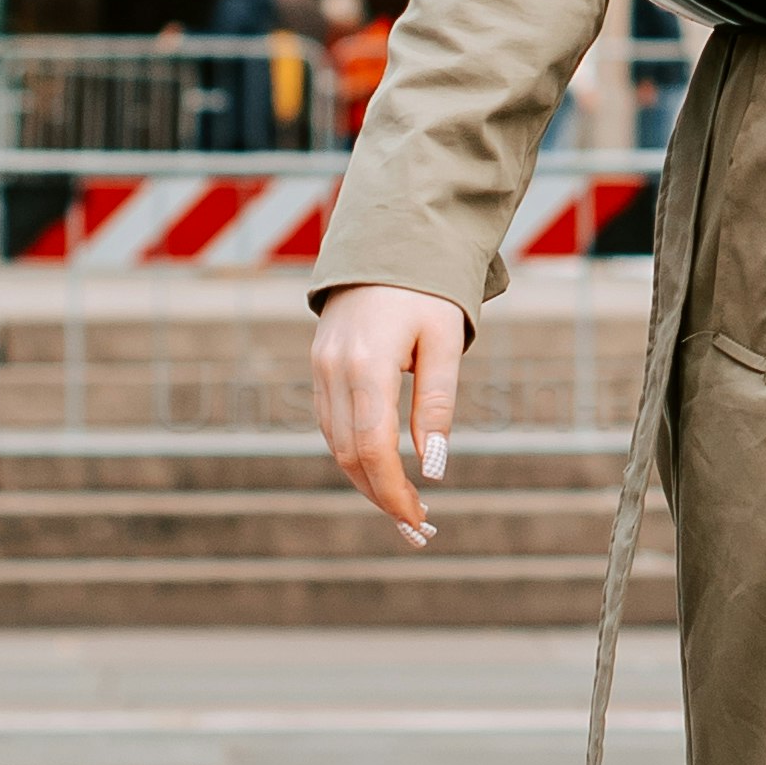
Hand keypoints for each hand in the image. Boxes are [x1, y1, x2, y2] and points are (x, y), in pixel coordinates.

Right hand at [313, 283, 469, 539]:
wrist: (388, 239)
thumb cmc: (427, 290)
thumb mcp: (445, 342)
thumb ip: (437, 405)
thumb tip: (433, 468)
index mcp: (366, 363)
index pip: (372, 448)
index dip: (392, 491)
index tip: (418, 517)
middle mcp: (333, 369)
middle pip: (348, 454)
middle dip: (380, 495)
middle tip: (416, 525)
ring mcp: (320, 367)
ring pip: (335, 443)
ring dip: (364, 479)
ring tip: (403, 506)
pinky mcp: (320, 366)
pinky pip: (331, 423)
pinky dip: (353, 452)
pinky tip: (380, 468)